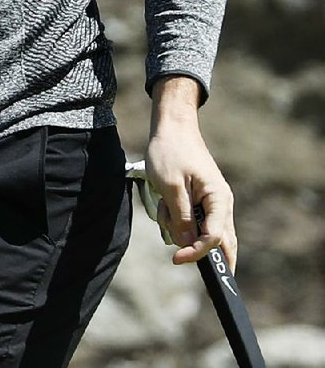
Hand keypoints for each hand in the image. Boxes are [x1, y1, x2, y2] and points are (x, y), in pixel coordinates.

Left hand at [146, 76, 236, 270]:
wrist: (172, 127)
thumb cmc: (171, 151)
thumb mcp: (171, 186)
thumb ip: (181, 217)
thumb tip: (188, 245)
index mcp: (219, 199)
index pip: (214, 239)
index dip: (196, 252)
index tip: (175, 259)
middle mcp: (222, 204)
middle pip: (222, 244)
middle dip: (202, 253)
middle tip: (185, 261)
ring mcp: (213, 202)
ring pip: (205, 234)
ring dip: (183, 231)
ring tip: (165, 207)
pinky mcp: (202, 200)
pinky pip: (195, 221)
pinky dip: (178, 220)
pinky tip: (165, 203)